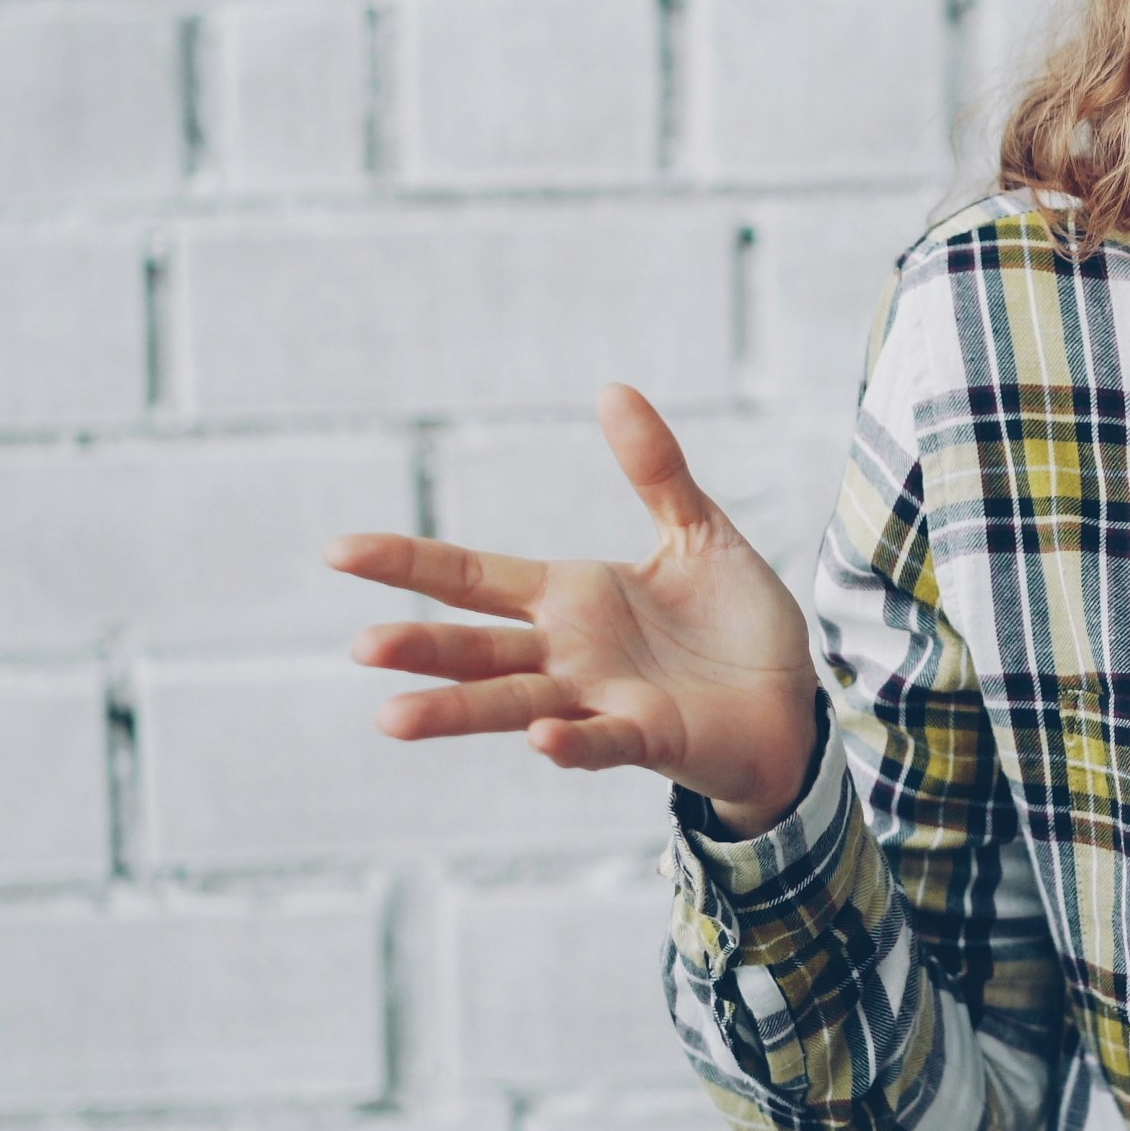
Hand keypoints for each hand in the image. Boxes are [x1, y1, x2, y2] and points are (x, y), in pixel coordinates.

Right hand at [326, 383, 821, 835]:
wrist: (791, 698)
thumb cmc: (735, 622)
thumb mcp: (698, 531)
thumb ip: (655, 470)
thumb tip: (613, 389)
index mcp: (570, 598)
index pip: (472, 576)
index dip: (408, 562)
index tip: (338, 550)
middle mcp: (568, 653)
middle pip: (476, 647)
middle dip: (421, 646)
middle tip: (362, 645)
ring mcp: (600, 700)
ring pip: (514, 705)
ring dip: (458, 710)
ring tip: (393, 718)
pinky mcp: (647, 738)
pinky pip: (602, 741)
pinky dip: (571, 741)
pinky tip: (540, 739)